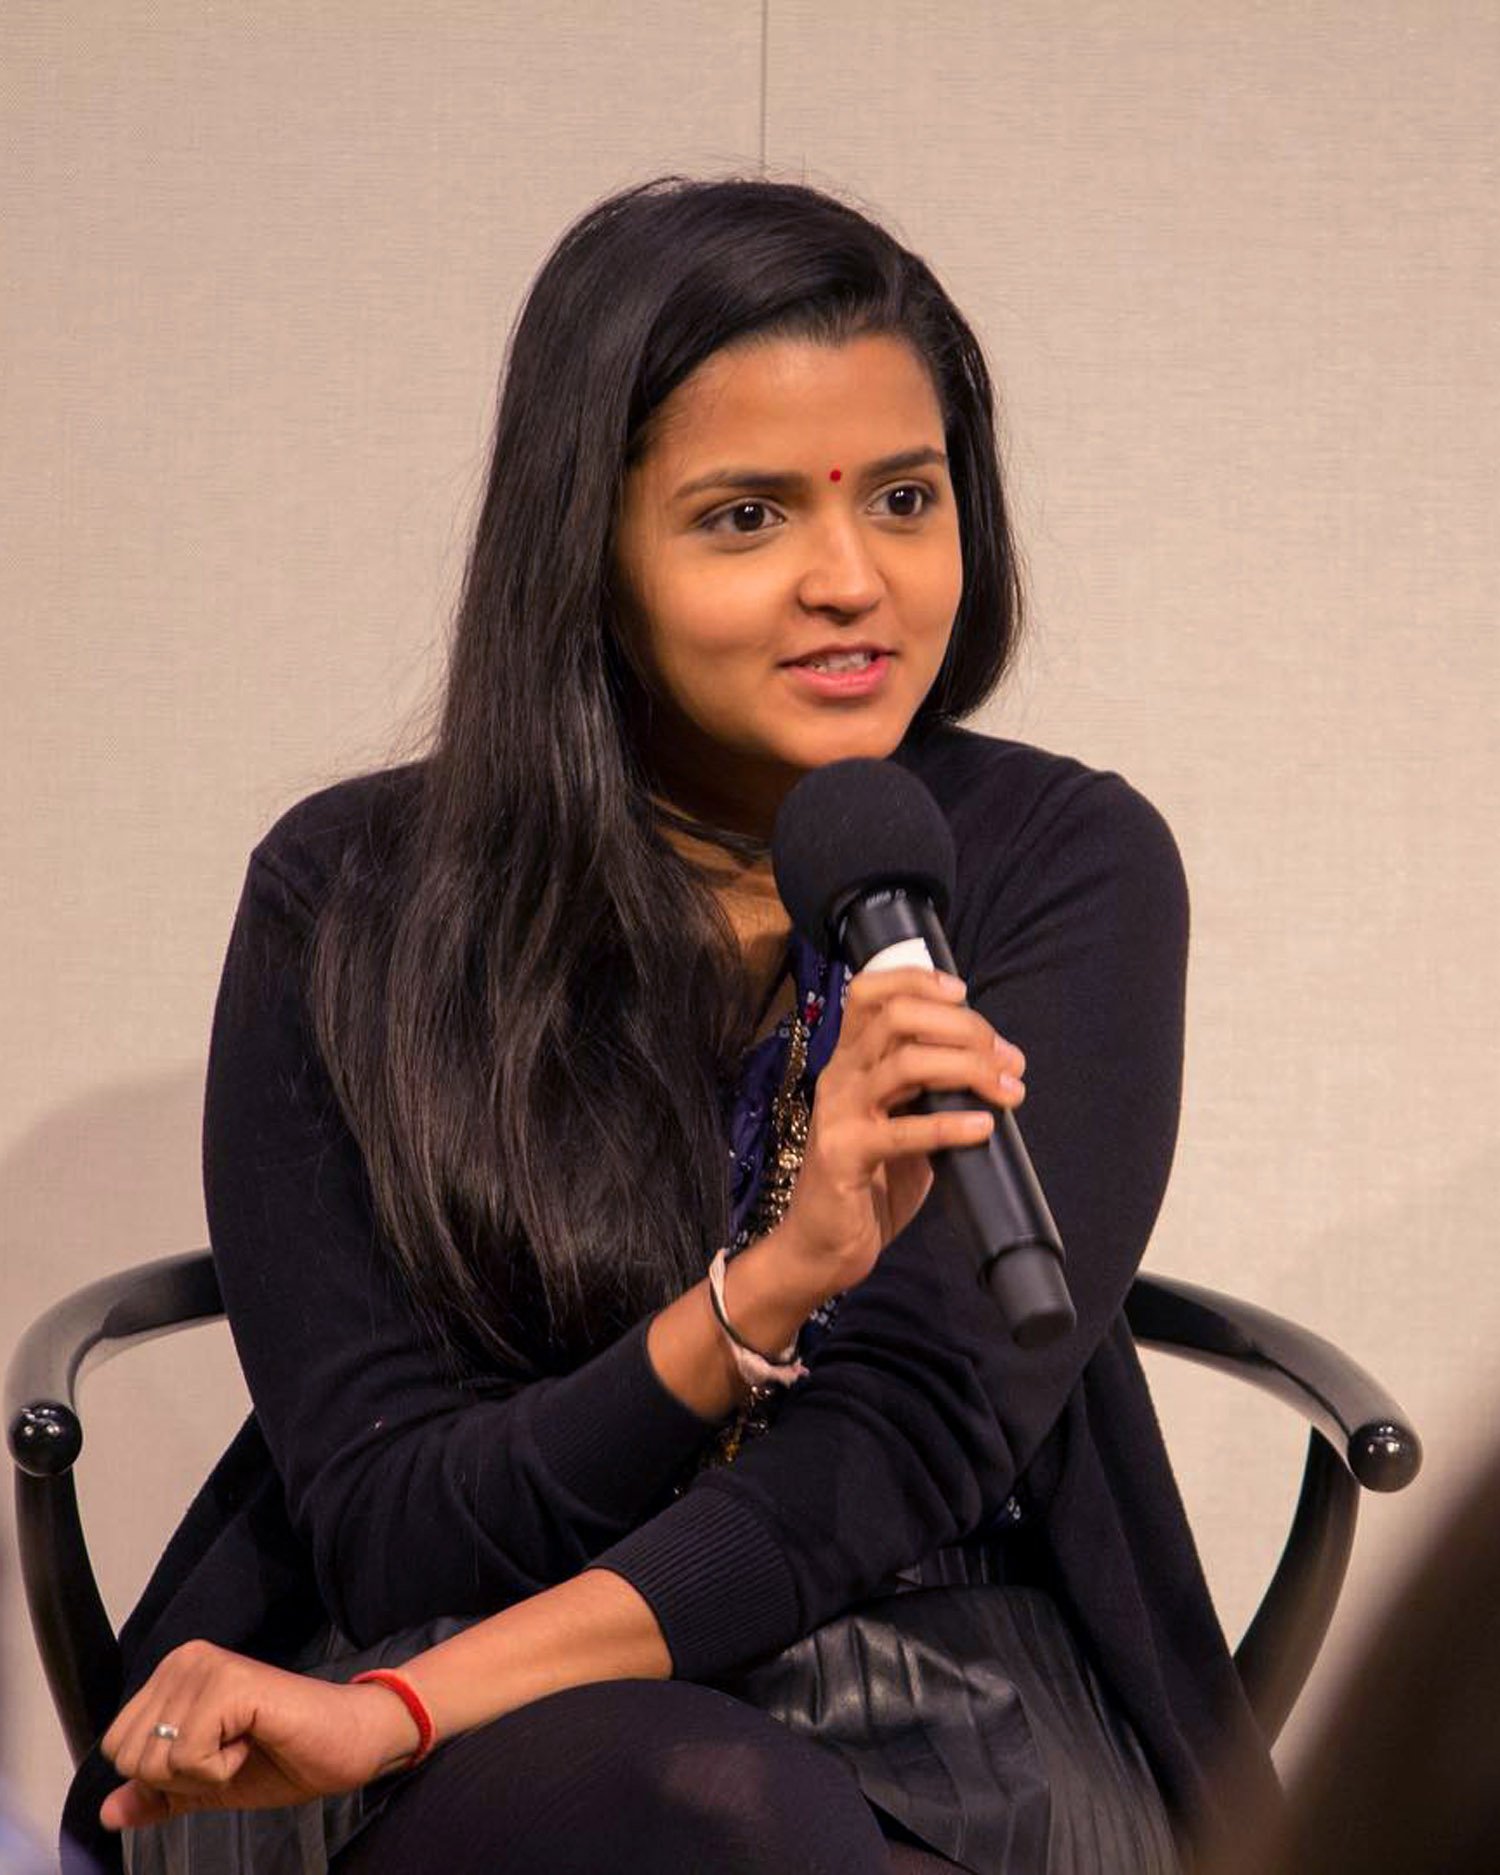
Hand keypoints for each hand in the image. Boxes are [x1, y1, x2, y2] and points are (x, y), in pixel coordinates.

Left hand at [98, 1641, 419, 1829]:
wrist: (348, 1744)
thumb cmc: (284, 1757)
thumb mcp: (207, 1786)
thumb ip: (156, 1796)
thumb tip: (106, 1813)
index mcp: (172, 1675)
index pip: (118, 1747)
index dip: (164, 1776)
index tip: (216, 1755)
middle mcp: (183, 1659)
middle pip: (128, 1755)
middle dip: (179, 1777)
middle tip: (231, 1752)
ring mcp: (205, 1667)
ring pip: (154, 1759)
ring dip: (202, 1774)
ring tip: (244, 1744)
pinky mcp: (229, 1684)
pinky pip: (187, 1757)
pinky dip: (219, 1770)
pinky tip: (254, 1740)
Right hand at [771, 968, 1025, 1299]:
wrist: (822, 1245)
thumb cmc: (868, 1184)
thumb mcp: (901, 1123)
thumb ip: (930, 1092)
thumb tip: (992, 1070)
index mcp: (850, 1060)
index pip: (870, 991)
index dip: (917, 979)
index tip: (964, 994)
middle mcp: (840, 1075)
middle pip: (898, 1016)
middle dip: (963, 1027)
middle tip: (1006, 1058)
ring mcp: (839, 1113)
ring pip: (905, 1064)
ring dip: (968, 1069)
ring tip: (1009, 1090)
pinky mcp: (844, 1155)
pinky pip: (904, 1131)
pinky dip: (951, 1125)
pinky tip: (983, 1127)